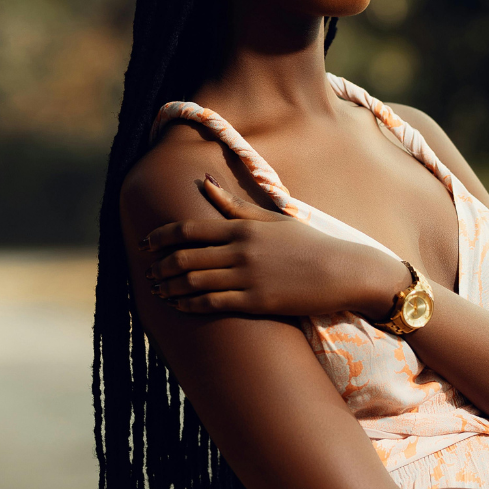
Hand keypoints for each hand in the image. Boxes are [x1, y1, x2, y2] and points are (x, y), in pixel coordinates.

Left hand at [141, 174, 411, 317]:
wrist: (342, 271)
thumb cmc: (308, 243)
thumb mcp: (272, 218)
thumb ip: (234, 205)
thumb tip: (205, 183)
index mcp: (243, 227)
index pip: (189, 229)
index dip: (161, 237)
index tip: (146, 243)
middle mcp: (241, 250)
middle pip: (184, 257)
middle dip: (160, 265)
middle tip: (148, 270)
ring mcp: (247, 277)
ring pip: (193, 282)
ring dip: (170, 287)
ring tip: (158, 289)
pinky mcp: (256, 302)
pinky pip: (212, 303)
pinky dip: (189, 304)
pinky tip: (179, 305)